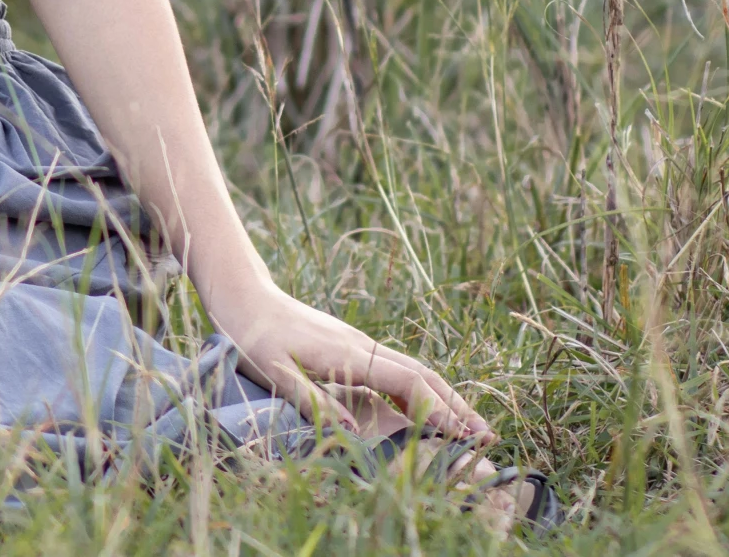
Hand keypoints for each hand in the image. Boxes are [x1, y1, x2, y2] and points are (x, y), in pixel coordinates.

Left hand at [215, 284, 493, 444]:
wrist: (243, 294)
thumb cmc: (251, 334)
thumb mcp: (272, 371)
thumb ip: (312, 401)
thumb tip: (355, 432)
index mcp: (347, 353)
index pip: (406, 381)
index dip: (436, 408)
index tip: (462, 434)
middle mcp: (361, 345)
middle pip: (421, 374)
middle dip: (455, 404)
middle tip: (486, 434)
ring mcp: (359, 343)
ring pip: (413, 369)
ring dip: (443, 396)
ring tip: (469, 425)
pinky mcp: (351, 345)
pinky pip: (396, 368)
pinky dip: (420, 388)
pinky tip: (425, 407)